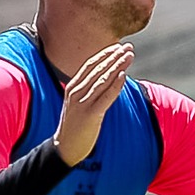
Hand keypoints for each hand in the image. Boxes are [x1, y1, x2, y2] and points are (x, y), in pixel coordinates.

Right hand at [55, 39, 134, 164]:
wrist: (64, 147)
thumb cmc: (75, 125)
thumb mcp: (78, 103)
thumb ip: (89, 90)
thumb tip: (106, 78)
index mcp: (72, 87)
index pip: (90, 64)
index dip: (105, 54)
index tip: (119, 46)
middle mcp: (76, 92)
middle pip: (98, 69)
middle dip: (115, 56)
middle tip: (129, 47)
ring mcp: (82, 103)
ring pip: (103, 79)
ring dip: (118, 66)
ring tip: (129, 56)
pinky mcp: (90, 114)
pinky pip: (105, 97)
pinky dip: (115, 85)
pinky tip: (124, 75)